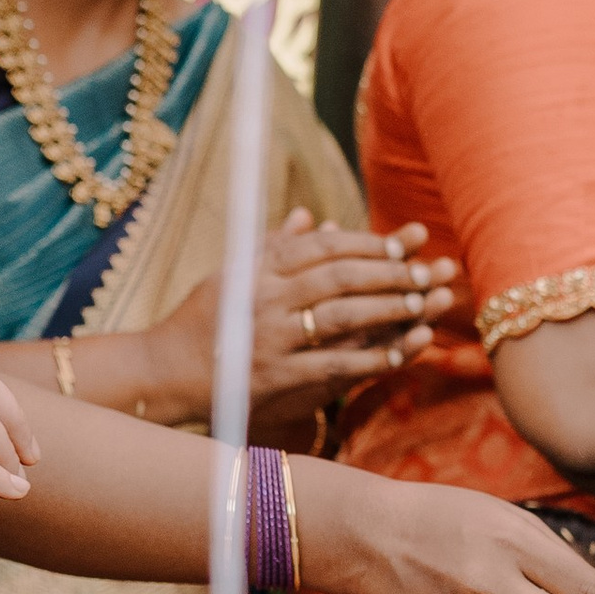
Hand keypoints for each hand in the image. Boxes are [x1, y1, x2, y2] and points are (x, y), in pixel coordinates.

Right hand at [149, 211, 454, 429]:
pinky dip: (372, 356)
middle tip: (429, 270)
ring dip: (389, 308)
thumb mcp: (232, 275)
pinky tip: (403, 351)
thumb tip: (309, 216)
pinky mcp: (277, 377)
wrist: (164, 373)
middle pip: (339, 276)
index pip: (322, 247)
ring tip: (427, 304)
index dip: (367, 242)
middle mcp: (265, 299)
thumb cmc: (202, 321)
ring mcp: (271, 338)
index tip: (404, 243)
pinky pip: (334, 363)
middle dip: (390, 272)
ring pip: (342, 315)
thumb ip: (273, 246)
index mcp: (257, 270)